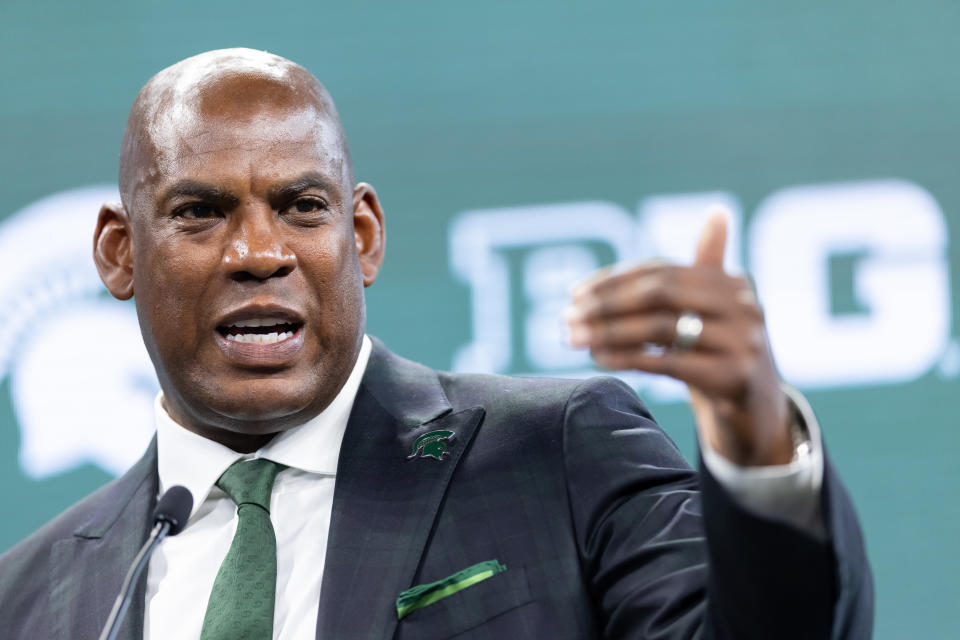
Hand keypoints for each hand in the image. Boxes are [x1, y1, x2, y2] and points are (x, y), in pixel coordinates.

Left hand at [567, 210, 793, 466]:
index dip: (614, 280)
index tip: (574, 294)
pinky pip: (669, 364)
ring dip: (609, 332)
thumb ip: (704, 267)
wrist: (755, 412)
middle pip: (661, 293)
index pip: (661, 270)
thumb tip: (716, 211)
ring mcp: (743, 342)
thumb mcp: (714, 310)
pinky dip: (628, 358)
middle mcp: (743, 306)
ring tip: (573, 339)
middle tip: (567, 317)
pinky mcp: (734, 376)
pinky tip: (599, 358)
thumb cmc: (721, 353)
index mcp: (733, 283)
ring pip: (661, 328)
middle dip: (607, 304)